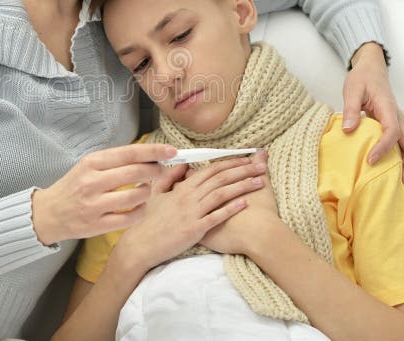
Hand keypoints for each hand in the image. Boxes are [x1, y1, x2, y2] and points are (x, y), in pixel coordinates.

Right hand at [32, 144, 174, 244]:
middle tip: (161, 170)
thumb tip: (148, 154)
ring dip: (147, 191)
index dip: (154, 151)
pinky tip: (139, 206)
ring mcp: (95, 205)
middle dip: (155, 170)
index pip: (129, 153)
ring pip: (136, 196)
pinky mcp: (98, 225)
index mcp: (92, 163)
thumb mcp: (88, 166)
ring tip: (145, 189)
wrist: (49, 213)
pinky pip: (130, 217)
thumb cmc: (73, 186)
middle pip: (136, 172)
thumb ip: (115, 161)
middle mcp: (92, 182)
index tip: (172, 151)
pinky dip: (141, 211)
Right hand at [115, 155, 266, 272]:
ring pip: (221, 194)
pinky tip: (245, 204)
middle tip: (261, 166)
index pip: (210, 169)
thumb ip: (170, 177)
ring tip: (259, 182)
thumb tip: (184, 166)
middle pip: (220, 178)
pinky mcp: (195, 229)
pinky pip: (216, 216)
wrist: (142, 244)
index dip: (230, 162)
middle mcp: (189, 196)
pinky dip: (231, 209)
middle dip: (242, 170)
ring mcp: (192, 212)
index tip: (246, 158)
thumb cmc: (150, 220)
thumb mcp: (157, 193)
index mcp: (182, 187)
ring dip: (242, 186)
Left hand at [343, 42, 403, 190]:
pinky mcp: (394, 127)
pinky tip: (400, 176)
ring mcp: (398, 123)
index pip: (391, 131)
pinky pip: (403, 146)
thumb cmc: (362, 79)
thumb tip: (349, 130)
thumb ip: (350, 109)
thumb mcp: (352, 90)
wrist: (371, 69)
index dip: (383, 147)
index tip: (371, 160)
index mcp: (388, 109)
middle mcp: (398, 118)